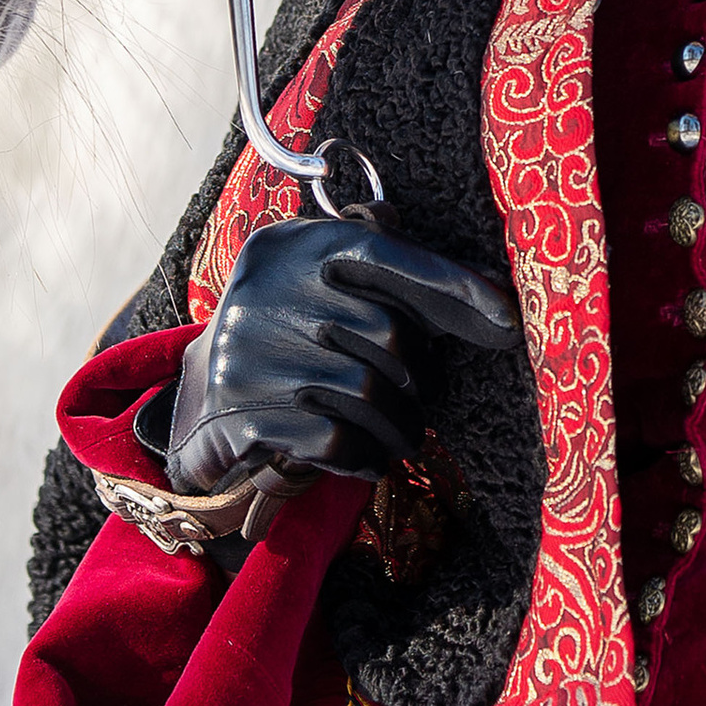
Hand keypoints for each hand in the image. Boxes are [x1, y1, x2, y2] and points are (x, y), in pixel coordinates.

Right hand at [152, 216, 518, 535]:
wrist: (197, 399)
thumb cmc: (288, 333)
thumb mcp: (317, 280)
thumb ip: (382, 261)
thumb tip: (487, 286)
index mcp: (292, 246)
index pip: (385, 253)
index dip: (451, 285)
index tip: (508, 320)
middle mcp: (265, 289)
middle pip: (387, 333)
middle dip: (422, 375)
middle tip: (424, 396)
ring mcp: (248, 351)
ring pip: (367, 394)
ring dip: (401, 425)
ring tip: (405, 433)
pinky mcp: (240, 411)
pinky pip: (333, 440)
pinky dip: (366, 456)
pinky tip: (372, 458)